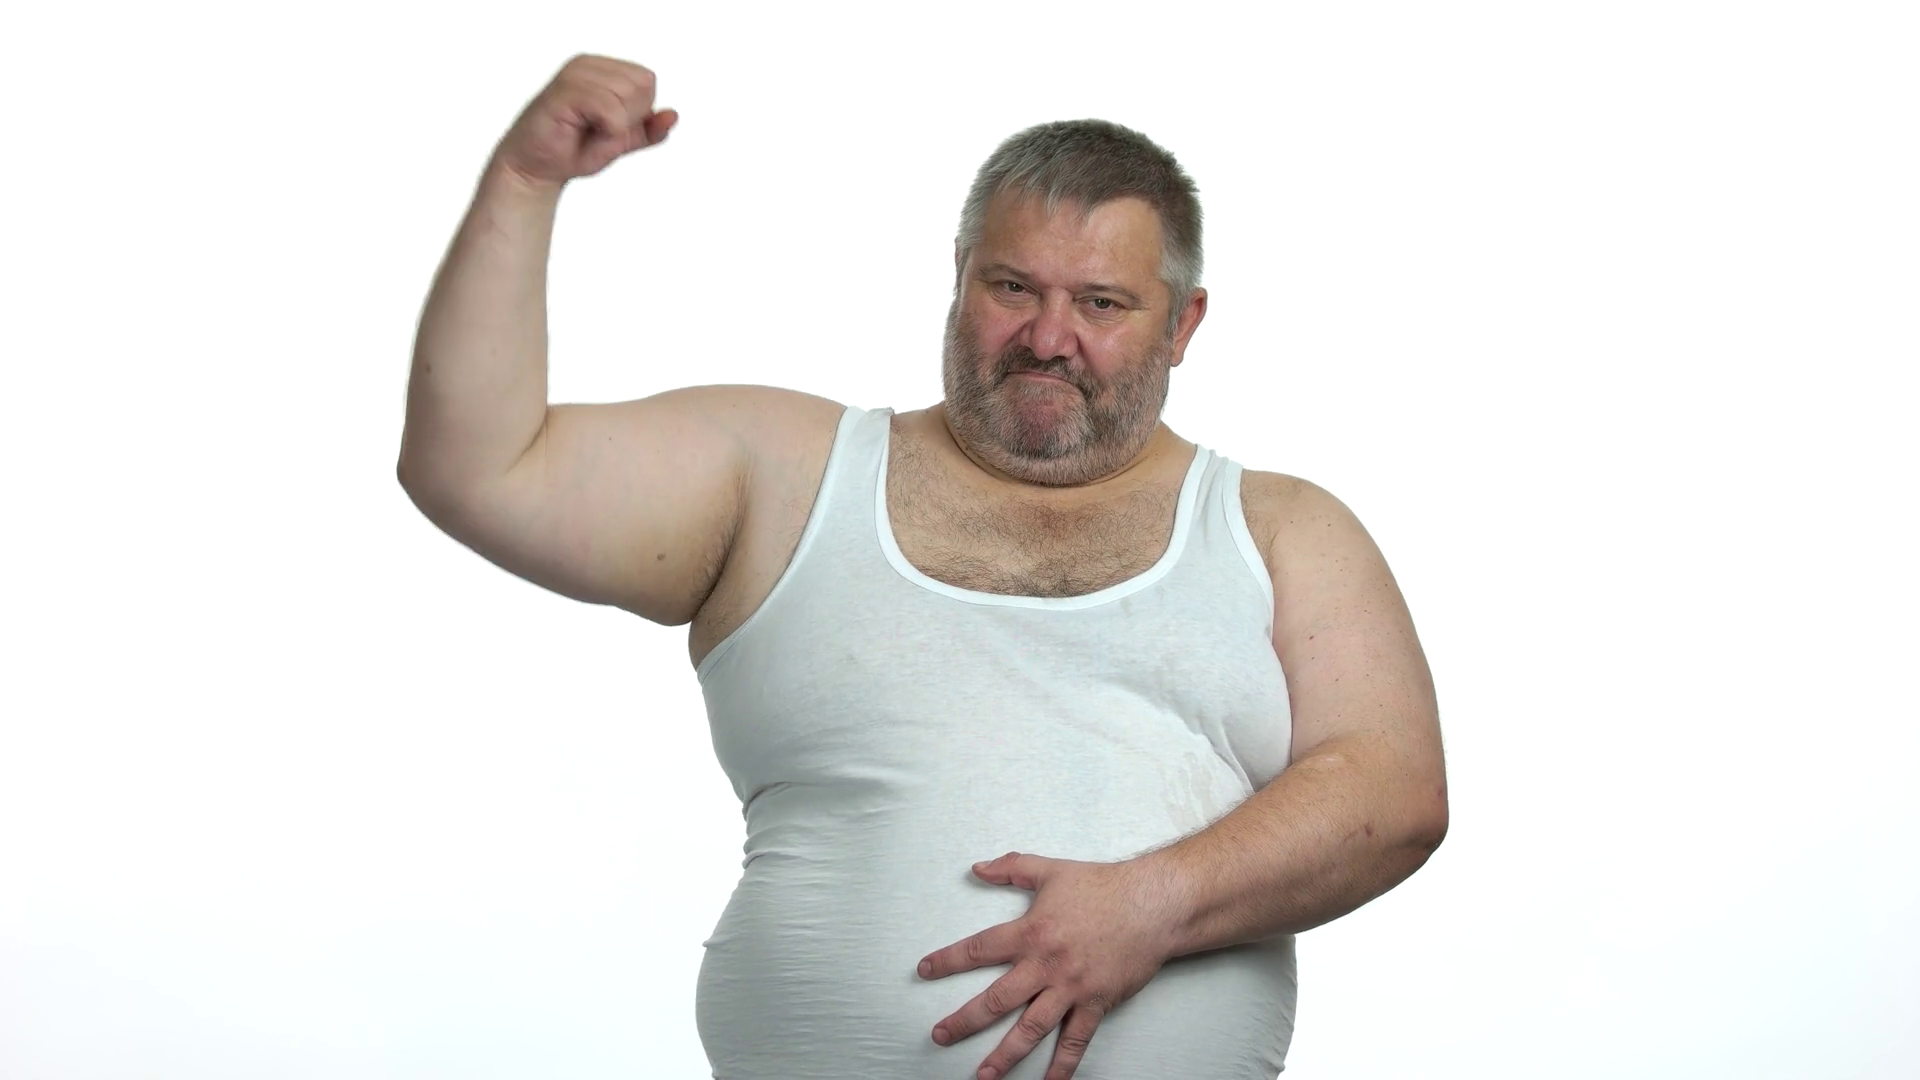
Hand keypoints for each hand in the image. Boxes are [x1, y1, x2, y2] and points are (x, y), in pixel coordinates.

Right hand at [493, 54, 677, 190]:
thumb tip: (673, 115)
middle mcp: (587, 65)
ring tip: (587, 131)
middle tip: (597, 131)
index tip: (608, 126)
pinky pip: (609, 109)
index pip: (646, 80)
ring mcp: (574, 75)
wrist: (536, 168)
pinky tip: (582, 131)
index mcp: (601, 68)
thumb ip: (648, 129)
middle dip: (628, 119)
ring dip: (615, 127)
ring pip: (627, 96)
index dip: (637, 112)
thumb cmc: (572, 150)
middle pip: (642, 85)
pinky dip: (606, 130)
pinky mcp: (564, 92)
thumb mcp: (621, 141)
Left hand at [916, 852, 1185, 1079]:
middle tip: (940, 1035)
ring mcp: (1071, 988)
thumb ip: (1012, 867)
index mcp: (1031, 932)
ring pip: (1030, 1029)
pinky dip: (1063, 1066)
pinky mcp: (1095, 1003)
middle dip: (964, 1020)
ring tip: (983, 1075)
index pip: (978, 950)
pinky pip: (1076, 1041)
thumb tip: (978, 867)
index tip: (923, 971)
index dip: (947, 961)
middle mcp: (1046, 965)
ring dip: (1004, 1055)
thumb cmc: (1104, 886)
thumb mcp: (1051, 869)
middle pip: (996, 1000)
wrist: (1153, 904)